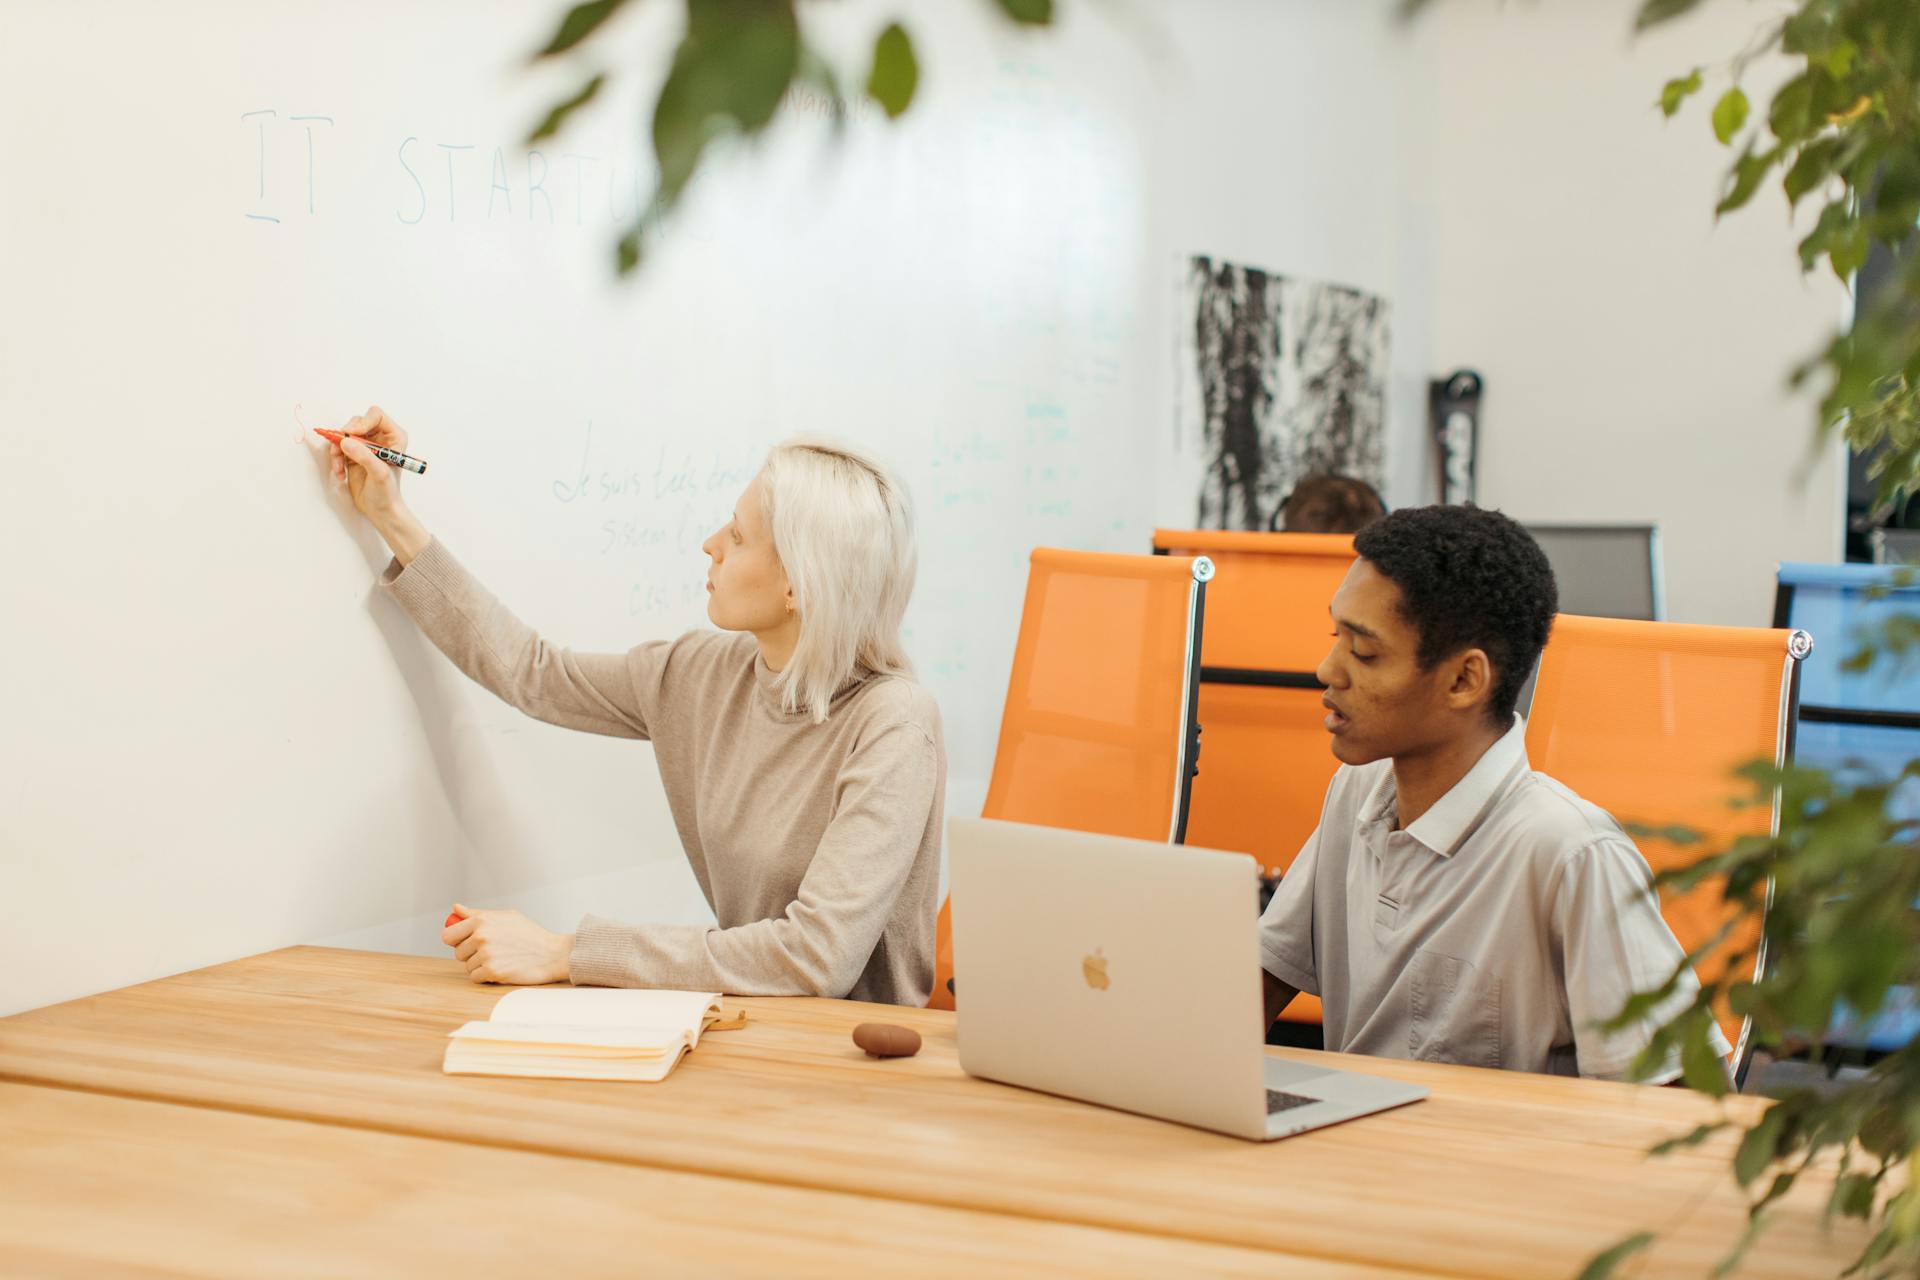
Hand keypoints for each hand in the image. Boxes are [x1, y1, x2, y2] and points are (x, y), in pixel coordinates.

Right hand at [326, 403, 430, 563]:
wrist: (381, 510)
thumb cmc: (387, 493)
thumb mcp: (379, 473)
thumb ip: (364, 456)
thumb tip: (345, 441)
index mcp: (394, 436)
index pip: (376, 415)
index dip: (362, 422)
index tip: (351, 435)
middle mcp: (380, 437)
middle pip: (356, 422)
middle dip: (345, 437)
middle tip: (339, 450)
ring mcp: (366, 445)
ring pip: (344, 435)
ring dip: (337, 450)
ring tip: (338, 468)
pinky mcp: (353, 454)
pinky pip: (338, 447)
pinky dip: (335, 459)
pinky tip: (339, 474)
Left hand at [442, 903, 573, 985]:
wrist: (552, 954)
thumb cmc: (530, 934)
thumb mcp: (506, 917)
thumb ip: (477, 914)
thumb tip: (455, 909)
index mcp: (481, 920)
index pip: (448, 935)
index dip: (456, 940)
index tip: (465, 942)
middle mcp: (481, 936)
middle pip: (458, 953)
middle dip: (471, 954)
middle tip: (492, 951)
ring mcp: (486, 954)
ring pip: (468, 966)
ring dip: (481, 966)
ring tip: (501, 959)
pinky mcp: (492, 972)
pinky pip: (476, 977)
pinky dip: (486, 977)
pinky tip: (502, 969)